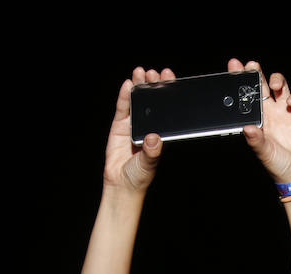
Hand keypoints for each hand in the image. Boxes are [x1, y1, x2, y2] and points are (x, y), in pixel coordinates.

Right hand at [102, 66, 172, 194]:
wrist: (121, 184)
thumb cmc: (140, 175)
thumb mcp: (149, 164)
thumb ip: (151, 152)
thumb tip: (154, 138)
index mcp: (160, 132)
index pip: (166, 109)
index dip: (168, 94)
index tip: (170, 79)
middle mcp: (148, 126)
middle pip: (152, 101)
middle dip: (154, 85)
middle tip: (156, 73)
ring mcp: (133, 124)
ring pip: (137, 101)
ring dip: (139, 86)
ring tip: (141, 72)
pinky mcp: (119, 126)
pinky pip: (122, 108)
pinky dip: (124, 96)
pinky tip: (127, 84)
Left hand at [230, 59, 290, 184]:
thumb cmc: (277, 164)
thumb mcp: (264, 153)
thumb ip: (256, 140)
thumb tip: (247, 127)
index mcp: (258, 118)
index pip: (248, 95)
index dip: (241, 80)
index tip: (234, 67)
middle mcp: (271, 111)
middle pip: (262, 85)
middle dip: (256, 73)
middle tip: (251, 65)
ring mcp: (287, 111)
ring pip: (281, 86)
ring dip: (276, 80)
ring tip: (273, 84)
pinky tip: (290, 102)